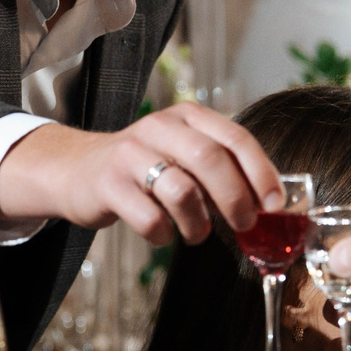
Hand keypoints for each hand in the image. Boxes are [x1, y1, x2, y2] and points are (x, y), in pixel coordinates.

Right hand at [0, 104, 281, 245]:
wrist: (77, 170)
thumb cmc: (144, 167)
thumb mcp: (182, 153)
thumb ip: (221, 168)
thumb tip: (269, 204)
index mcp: (187, 116)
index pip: (235, 138)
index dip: (261, 173)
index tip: (274, 204)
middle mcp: (159, 128)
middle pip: (211, 161)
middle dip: (235, 199)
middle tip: (244, 225)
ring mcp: (131, 154)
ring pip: (182, 191)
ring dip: (199, 223)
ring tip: (198, 233)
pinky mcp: (109, 185)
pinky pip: (150, 218)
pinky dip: (164, 235)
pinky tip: (162, 234)